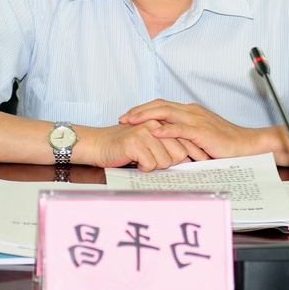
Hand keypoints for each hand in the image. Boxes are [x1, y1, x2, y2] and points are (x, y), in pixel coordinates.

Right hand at [76, 120, 193, 171]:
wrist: (98, 144)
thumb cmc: (125, 146)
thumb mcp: (151, 142)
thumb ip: (169, 145)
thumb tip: (189, 158)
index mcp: (161, 122)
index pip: (186, 143)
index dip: (187, 157)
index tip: (188, 164)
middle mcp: (155, 124)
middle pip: (179, 154)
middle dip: (168, 163)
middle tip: (152, 160)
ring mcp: (145, 132)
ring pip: (165, 161)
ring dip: (153, 166)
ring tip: (142, 159)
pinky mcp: (135, 142)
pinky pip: (150, 164)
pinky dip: (142, 168)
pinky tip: (134, 161)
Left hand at [119, 99, 262, 160]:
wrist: (246, 145)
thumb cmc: (224, 144)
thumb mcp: (199, 138)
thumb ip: (182, 136)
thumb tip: (164, 143)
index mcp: (190, 112)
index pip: (161, 105)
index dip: (143, 109)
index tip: (128, 116)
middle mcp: (191, 111)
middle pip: (160, 105)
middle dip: (139, 110)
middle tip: (122, 117)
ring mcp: (197, 120)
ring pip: (167, 112)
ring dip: (146, 116)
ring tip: (131, 121)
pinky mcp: (203, 131)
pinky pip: (181, 128)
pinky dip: (166, 129)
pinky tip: (154, 131)